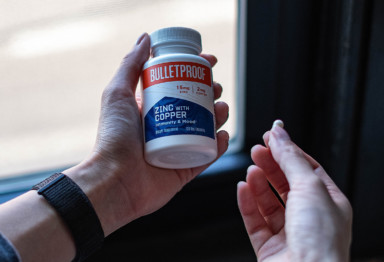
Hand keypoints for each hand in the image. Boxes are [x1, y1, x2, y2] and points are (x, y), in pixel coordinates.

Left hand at [65, 33, 228, 234]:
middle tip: (214, 88)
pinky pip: (209, 154)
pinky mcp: (186, 169)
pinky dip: (220, 144)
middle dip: (210, 92)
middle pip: (197, 104)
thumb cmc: (113, 138)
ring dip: (220, 115)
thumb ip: (130, 65)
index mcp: (152, 109)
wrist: (115, 181)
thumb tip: (145, 38)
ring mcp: (178, 147)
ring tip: (220, 109)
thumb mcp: (117, 94)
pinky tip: (223, 135)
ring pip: (207, 127)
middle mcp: (167, 126)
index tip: (208, 61)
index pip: (179, 84)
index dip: (196, 72)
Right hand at [237, 121, 351, 261]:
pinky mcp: (270, 247)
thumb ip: (290, 158)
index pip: (306, 168)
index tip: (271, 137)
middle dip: (271, 164)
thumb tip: (279, 134)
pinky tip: (243, 189)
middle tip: (257, 150)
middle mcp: (310, 218)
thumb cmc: (321, 242)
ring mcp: (289, 233)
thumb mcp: (309, 186)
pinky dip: (247, 203)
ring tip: (251, 169)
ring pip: (269, 202)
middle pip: (286, 183)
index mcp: (329, 203)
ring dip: (258, 183)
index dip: (288, 151)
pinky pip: (255, 220)